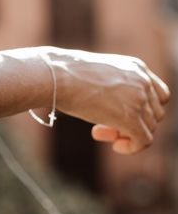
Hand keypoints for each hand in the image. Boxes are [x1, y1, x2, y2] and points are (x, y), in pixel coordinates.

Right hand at [51, 48, 169, 154]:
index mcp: (136, 67)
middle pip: (153, 113)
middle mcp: (142, 81)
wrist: (56, 75)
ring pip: (148, 128)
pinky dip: (132, 147)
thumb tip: (119, 111)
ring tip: (100, 132)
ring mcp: (139, 100)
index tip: (120, 113)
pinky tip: (115, 147)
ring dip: (127, 134)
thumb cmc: (67, 73)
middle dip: (132, 123)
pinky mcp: (131, 119)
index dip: (143, 109)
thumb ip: (116, 87)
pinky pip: (143, 140)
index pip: (157, 95)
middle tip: (104, 126)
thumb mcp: (99, 73)